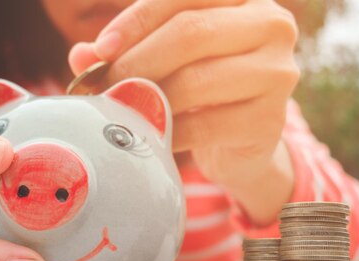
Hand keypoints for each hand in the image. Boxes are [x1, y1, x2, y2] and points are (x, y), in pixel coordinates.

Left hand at [69, 0, 298, 223]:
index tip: (101, 49)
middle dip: (137, 61)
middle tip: (104, 87)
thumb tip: (80, 55)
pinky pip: (205, 126)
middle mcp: (272, 24)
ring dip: (148, 98)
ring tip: (120, 111)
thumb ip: (130, 50)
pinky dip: (169, 132)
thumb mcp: (169, 60)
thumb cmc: (203, 90)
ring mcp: (278, 72)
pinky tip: (150, 136)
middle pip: (191, 33)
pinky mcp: (270, 120)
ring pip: (197, 79)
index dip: (138, 20)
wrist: (243, 142)